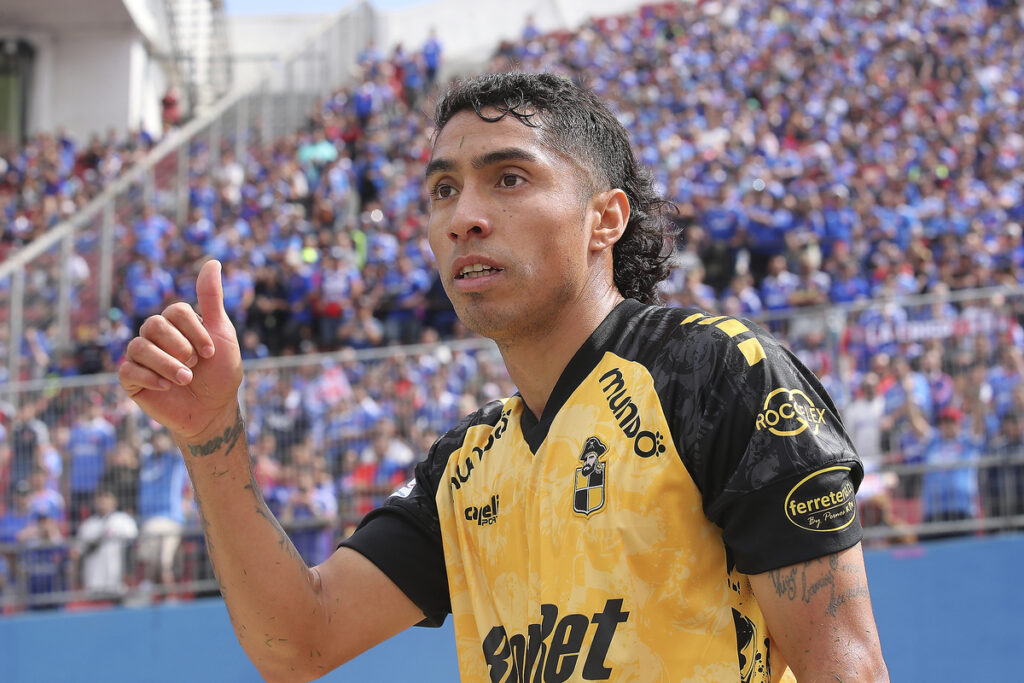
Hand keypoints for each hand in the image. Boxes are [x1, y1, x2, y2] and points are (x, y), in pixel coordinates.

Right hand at [118, 260, 242, 441]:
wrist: (214, 410)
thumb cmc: (220, 372)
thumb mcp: (221, 333)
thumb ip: (212, 299)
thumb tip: (212, 261)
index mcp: (176, 323)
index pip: (175, 311)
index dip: (194, 331)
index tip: (211, 352)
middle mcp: (155, 336)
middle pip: (154, 325)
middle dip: (180, 347)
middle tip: (196, 364)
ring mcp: (141, 357)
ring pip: (139, 347)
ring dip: (167, 365)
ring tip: (186, 379)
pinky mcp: (131, 379)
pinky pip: (128, 370)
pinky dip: (151, 378)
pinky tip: (168, 387)